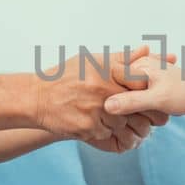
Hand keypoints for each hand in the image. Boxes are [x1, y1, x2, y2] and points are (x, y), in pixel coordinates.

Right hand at [36, 46, 170, 148]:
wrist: (37, 98)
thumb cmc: (66, 76)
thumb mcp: (93, 61)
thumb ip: (122, 58)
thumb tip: (147, 49)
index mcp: (106, 70)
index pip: (141, 81)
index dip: (147, 88)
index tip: (146, 91)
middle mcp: (103, 90)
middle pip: (137, 106)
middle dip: (142, 111)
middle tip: (140, 111)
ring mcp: (96, 111)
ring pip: (124, 123)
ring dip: (123, 123)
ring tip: (116, 118)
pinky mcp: (88, 129)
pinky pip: (109, 135)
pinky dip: (108, 131)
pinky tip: (100, 124)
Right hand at [101, 52, 184, 120]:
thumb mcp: (157, 99)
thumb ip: (132, 102)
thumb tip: (107, 107)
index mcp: (140, 66)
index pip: (112, 78)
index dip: (104, 94)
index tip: (99, 109)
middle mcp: (142, 71)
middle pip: (118, 89)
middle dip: (114, 105)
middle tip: (109, 121)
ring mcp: (149, 81)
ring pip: (128, 99)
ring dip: (126, 112)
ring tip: (125, 126)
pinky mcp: (156, 93)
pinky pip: (139, 104)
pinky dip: (137, 113)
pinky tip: (135, 126)